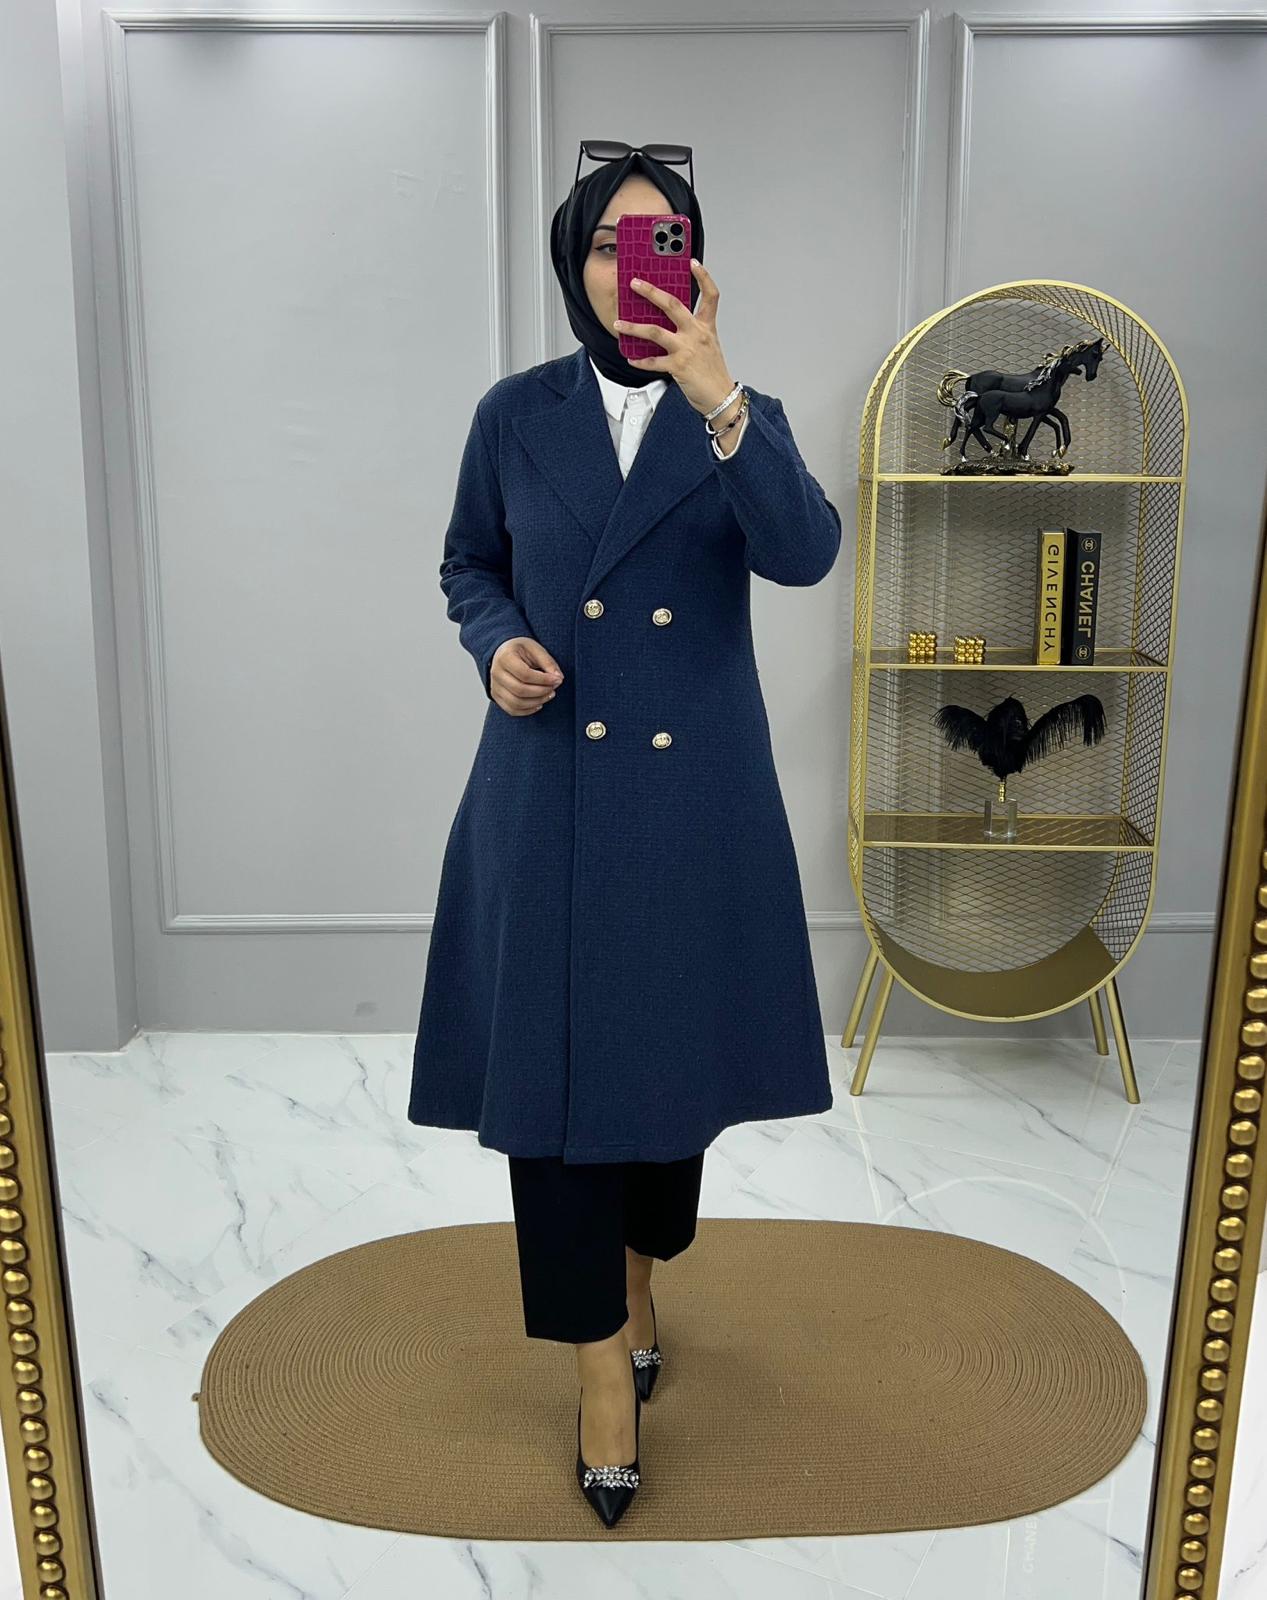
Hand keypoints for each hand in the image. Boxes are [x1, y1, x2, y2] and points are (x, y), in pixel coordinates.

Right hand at [490, 637, 562, 715]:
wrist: (504, 653)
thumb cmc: (521, 650)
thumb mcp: (536, 649)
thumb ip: (548, 662)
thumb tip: (558, 678)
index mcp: (505, 657)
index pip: (524, 674)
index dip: (543, 680)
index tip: (557, 680)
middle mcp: (496, 673)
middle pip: (520, 690)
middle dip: (541, 691)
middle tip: (554, 688)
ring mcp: (494, 686)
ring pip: (516, 703)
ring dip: (536, 702)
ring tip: (549, 695)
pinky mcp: (496, 696)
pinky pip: (512, 710)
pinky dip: (528, 710)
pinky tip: (539, 703)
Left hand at [612, 259, 740, 421]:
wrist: (720, 396)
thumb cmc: (712, 371)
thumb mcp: (707, 344)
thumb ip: (691, 330)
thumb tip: (665, 321)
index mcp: (706, 326)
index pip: (710, 295)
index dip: (703, 276)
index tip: (692, 262)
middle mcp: (697, 333)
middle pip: (673, 305)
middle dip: (651, 292)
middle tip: (635, 283)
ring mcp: (687, 349)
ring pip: (655, 332)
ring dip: (634, 327)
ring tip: (619, 323)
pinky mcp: (678, 367)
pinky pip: (653, 361)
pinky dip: (640, 360)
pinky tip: (630, 358)